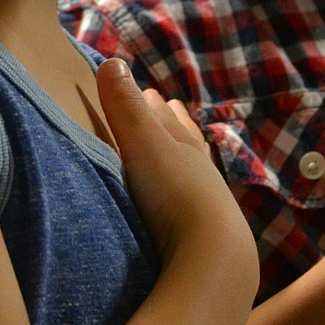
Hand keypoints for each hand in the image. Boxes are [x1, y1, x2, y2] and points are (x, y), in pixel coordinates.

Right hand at [95, 59, 254, 266]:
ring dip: (182, 163)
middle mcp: (200, 174)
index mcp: (185, 147)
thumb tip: (112, 62)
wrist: (213, 261)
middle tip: (164, 110)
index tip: (149, 93)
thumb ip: (126, 107)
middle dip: (172, 126)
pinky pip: (192, 212)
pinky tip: (181, 212)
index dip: (155, 105)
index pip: (169, 119)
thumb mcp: (144, 144)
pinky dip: (184, 201)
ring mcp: (207, 210)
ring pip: (193, 176)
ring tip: (176, 156)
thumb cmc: (176, 195)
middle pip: (185, 143)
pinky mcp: (204, 244)